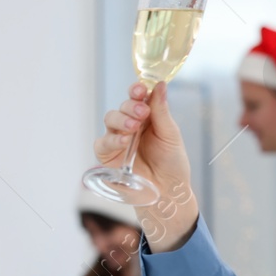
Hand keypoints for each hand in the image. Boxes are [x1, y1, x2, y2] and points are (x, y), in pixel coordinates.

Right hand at [94, 81, 199, 250]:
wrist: (168, 191)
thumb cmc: (172, 163)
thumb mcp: (171, 135)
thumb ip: (161, 111)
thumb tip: (160, 85)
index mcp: (147, 117)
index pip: (137, 97)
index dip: (136, 90)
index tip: (140, 88)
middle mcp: (130, 125)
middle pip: (122, 106)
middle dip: (130, 106)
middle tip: (142, 111)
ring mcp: (117, 139)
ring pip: (110, 119)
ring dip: (122, 120)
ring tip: (134, 127)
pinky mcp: (108, 156)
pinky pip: (103, 142)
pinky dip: (112, 139)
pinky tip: (124, 141)